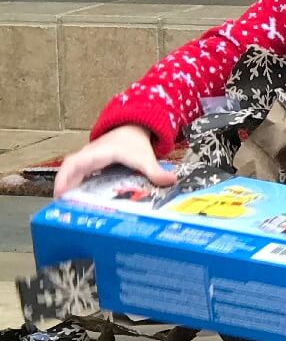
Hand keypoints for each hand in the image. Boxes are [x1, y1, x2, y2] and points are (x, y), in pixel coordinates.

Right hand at [53, 125, 177, 197]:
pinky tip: (74, 205)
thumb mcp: (145, 157)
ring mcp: (86, 160)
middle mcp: (89, 156)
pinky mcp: (87, 166)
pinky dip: (73, 188)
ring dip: (66, 189)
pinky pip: (75, 176)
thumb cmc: (134, 143)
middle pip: (69, 170)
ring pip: (70, 173)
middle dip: (63, 187)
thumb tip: (170, 181)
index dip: (67, 176)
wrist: (131, 130)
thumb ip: (155, 171)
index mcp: (100, 153)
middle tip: (60, 208)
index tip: (60, 192)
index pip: (78, 163)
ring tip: (64, 210)